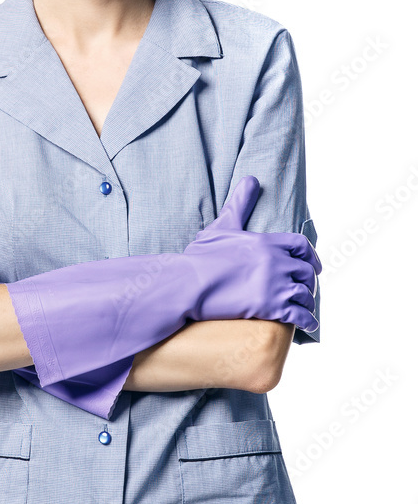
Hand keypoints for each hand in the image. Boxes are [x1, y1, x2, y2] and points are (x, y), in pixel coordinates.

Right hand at [183, 176, 320, 331]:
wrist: (189, 284)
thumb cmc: (201, 257)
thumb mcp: (222, 225)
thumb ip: (240, 203)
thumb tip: (251, 180)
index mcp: (266, 241)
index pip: (301, 244)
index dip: (311, 256)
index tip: (315, 265)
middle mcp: (276, 261)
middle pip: (307, 270)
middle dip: (309, 281)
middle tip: (307, 288)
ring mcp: (274, 284)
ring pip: (305, 293)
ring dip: (308, 301)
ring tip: (306, 308)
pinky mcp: (271, 307)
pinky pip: (300, 314)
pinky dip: (308, 320)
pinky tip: (308, 323)